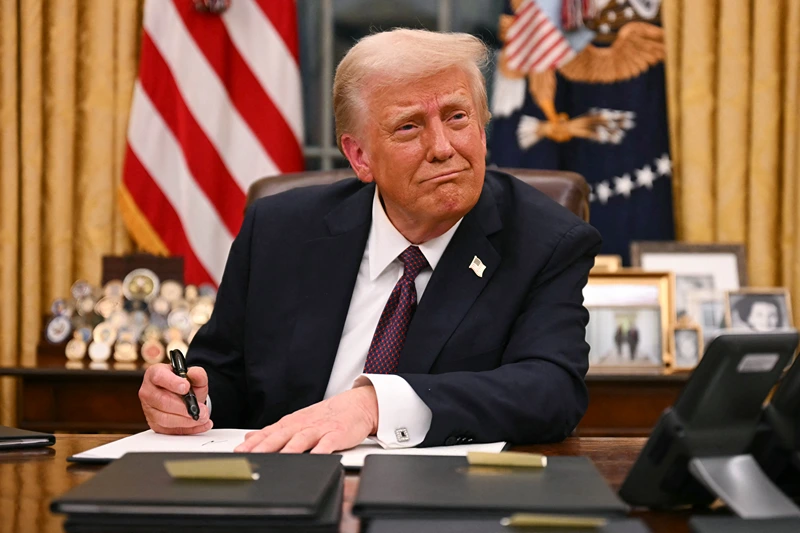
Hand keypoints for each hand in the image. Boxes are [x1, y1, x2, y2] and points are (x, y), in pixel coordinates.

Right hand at [139, 363, 211, 434]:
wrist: (183, 396)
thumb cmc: (184, 384)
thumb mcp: (193, 376)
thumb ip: (197, 373)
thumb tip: (194, 374)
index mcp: (154, 373)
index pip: (159, 377)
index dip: (172, 383)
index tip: (186, 387)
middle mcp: (148, 391)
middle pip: (163, 401)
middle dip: (184, 408)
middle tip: (201, 409)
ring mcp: (149, 409)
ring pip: (165, 419)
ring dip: (186, 421)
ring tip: (202, 418)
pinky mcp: (155, 424)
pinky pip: (169, 430)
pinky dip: (188, 429)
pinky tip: (200, 425)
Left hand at [235, 386, 377, 453]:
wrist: (357, 405)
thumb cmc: (326, 416)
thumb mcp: (297, 421)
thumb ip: (274, 432)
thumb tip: (249, 438)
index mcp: (292, 423)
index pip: (268, 433)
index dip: (253, 443)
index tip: (239, 453)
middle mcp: (303, 425)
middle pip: (281, 436)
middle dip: (265, 447)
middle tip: (251, 457)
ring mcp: (320, 429)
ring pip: (302, 439)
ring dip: (289, 449)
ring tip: (279, 459)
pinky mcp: (337, 434)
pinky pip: (328, 443)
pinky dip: (321, 450)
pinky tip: (315, 457)